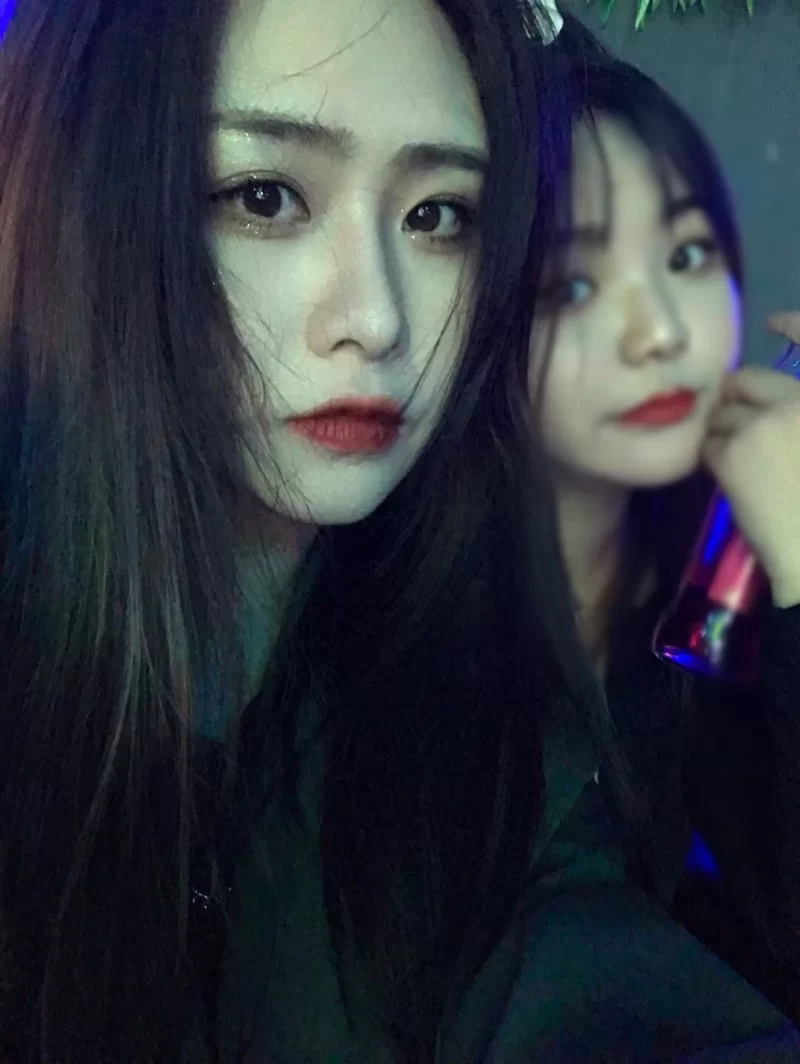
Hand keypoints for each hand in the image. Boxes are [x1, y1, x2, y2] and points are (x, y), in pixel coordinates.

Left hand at [703, 312, 799, 607]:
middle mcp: (796, 400)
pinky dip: (715, 460)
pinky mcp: (733, 452)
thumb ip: (794, 418)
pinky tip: (734, 483)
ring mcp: (763, 423)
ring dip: (725, 433)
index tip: (776, 319)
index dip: (795, 325)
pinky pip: (708, 444)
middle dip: (738, 398)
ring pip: (722, 413)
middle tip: (740, 428)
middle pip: (749, 379)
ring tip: (745, 465)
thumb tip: (782, 409)